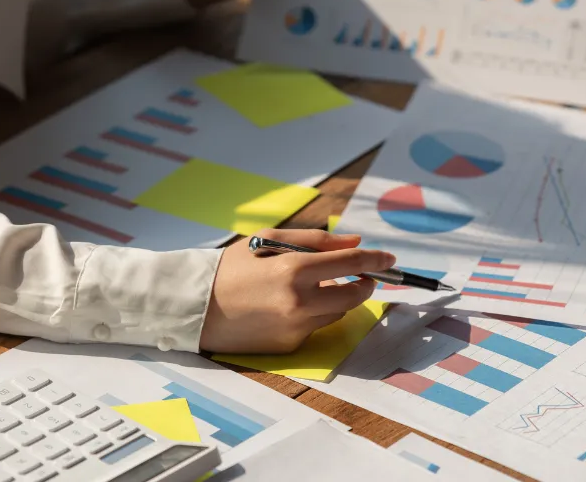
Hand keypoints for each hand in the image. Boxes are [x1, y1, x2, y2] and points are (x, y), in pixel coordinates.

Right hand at [199, 228, 394, 353]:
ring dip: (335, 298)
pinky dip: (312, 314)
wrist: (196, 307)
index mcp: (293, 269)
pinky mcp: (290, 346)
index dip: (376, 260)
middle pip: (354, 296)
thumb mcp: (268, 240)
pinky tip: (287, 306)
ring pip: (336, 313)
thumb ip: (315, 240)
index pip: (351, 264)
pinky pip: (315, 327)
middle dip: (365, 284)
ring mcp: (295, 327)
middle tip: (363, 276)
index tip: (389, 258)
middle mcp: (298, 302)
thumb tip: (355, 243)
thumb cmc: (230, 267)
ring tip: (310, 286)